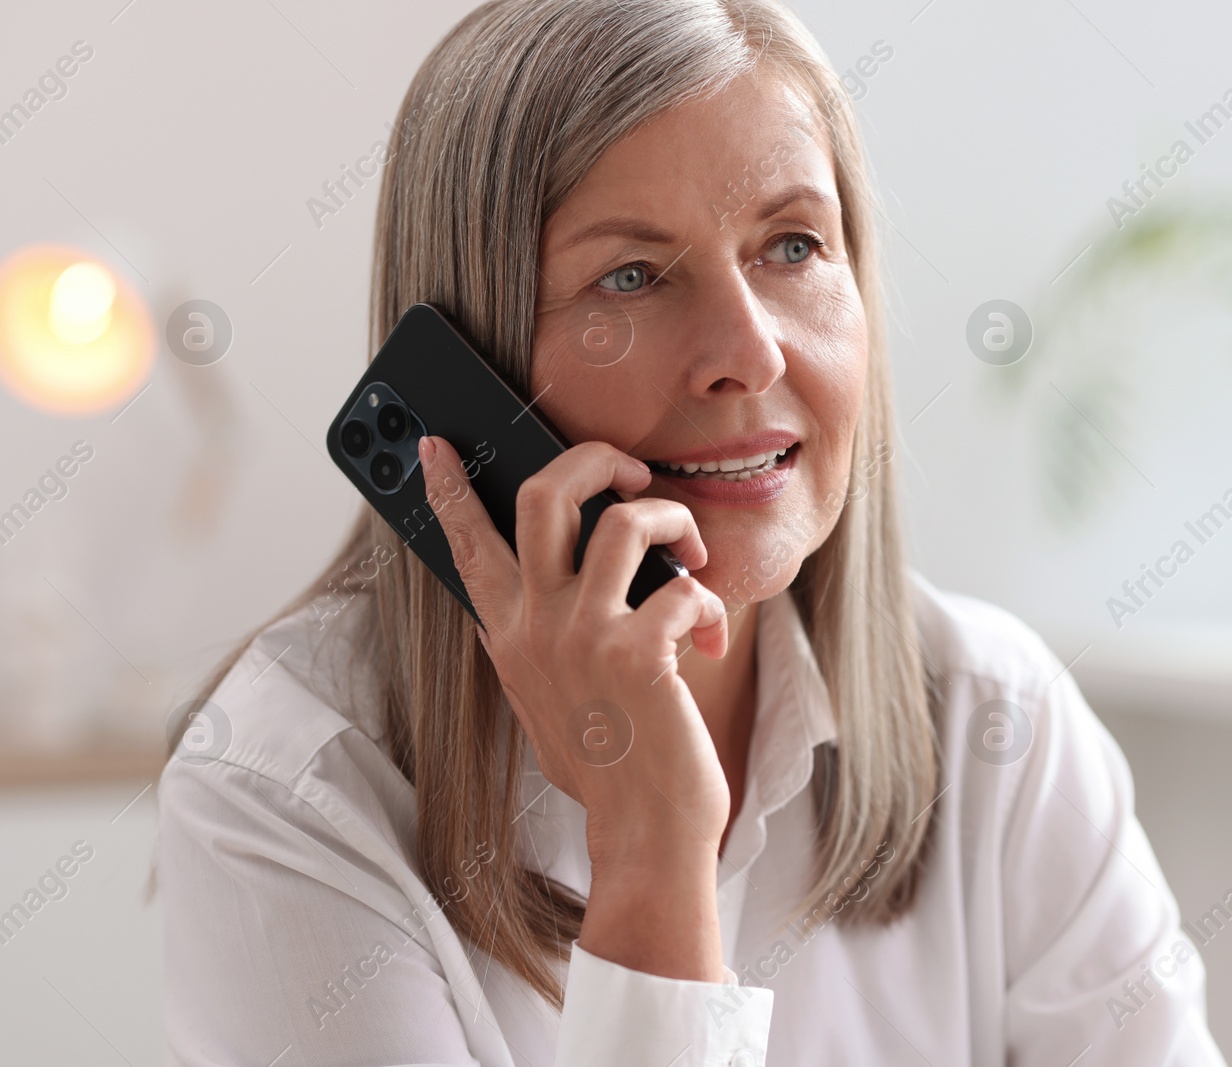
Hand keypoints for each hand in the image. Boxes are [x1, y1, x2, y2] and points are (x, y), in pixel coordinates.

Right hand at [417, 435, 730, 978]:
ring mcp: (583, 636)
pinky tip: (709, 638)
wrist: (643, 833)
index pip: (467, 545)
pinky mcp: (637, 652)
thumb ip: (532, 648)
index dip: (450, 488)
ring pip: (621, 520)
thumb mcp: (544, 703)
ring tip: (690, 549)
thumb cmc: (607, 768)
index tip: (438, 445)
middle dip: (593, 458)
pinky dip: (707, 603)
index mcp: (509, 636)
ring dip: (670, 519)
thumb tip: (523, 603)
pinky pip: (683, 586)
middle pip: (542, 495)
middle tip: (630, 471)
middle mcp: (535, 628)